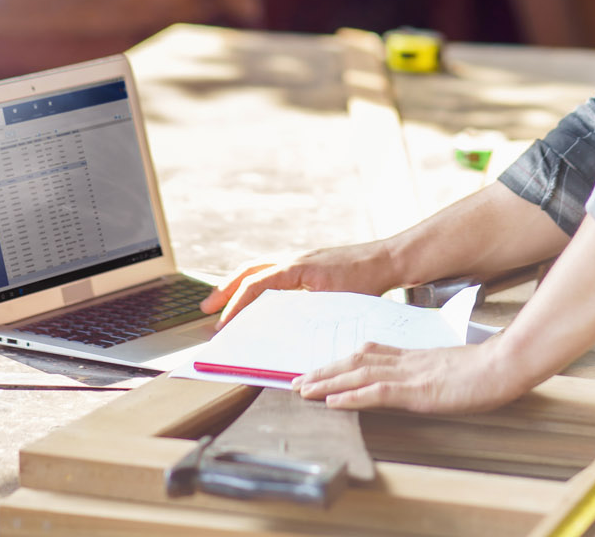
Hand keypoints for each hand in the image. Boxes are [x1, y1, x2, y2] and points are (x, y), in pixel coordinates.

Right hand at [199, 241, 397, 327]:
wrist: (388, 260)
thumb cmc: (367, 280)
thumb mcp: (336, 302)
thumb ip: (309, 315)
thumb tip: (285, 333)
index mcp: (296, 268)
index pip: (256, 285)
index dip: (236, 306)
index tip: (223, 324)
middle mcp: (294, 260)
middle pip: (249, 272)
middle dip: (225, 290)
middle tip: (206, 308)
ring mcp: (300, 260)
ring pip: (259, 269)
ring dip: (239, 285)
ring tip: (223, 301)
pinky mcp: (308, 265)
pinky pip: (274, 271)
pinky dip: (258, 283)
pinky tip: (258, 298)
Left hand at [293, 337, 530, 414]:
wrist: (507, 365)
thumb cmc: (488, 370)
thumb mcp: (453, 368)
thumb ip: (432, 371)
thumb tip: (423, 379)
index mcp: (415, 357)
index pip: (370, 355)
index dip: (342, 361)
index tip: (320, 367)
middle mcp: (407, 362)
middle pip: (356, 361)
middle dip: (324, 371)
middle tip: (297, 380)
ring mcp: (412, 375)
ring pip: (360, 374)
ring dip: (328, 382)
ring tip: (304, 389)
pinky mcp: (419, 390)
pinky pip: (379, 392)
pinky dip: (352, 396)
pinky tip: (334, 401)